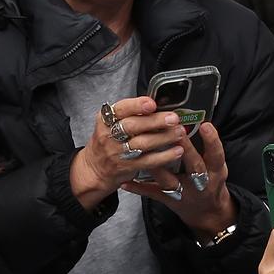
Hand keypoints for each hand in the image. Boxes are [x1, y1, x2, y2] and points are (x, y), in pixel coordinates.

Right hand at [69, 96, 187, 210]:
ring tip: (179, 132)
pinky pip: (148, 161)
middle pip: (133, 126)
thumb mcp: (111, 123)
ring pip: (143, 144)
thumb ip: (131, 114)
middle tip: (173, 118)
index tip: (151, 104)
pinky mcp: (127, 167)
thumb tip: (160, 104)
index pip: (120, 109)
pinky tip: (176, 150)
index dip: (136, 106)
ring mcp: (118, 152)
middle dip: (155, 121)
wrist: (95, 169)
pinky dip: (165, 156)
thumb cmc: (108, 141)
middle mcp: (110, 135)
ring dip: (164, 137)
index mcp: (106, 120)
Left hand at [122, 122, 236, 238]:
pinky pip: (152, 193)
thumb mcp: (215, 166)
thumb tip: (192, 121)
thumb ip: (206, 147)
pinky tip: (126, 181)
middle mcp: (200, 182)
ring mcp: (184, 193)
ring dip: (157, 167)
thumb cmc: (210, 181)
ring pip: (170, 181)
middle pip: (194, 166)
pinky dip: (138, 188)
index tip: (205, 125)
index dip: (212, 141)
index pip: (217, 155)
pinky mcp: (169, 200)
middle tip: (177, 131)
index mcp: (215, 171)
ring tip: (146, 151)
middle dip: (186, 149)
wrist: (207, 212)